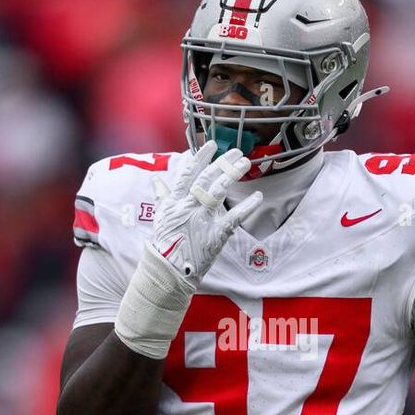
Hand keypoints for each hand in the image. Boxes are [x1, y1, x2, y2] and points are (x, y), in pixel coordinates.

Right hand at [150, 140, 263, 284]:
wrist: (168, 271)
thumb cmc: (166, 243)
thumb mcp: (161, 216)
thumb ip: (162, 196)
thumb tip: (156, 179)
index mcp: (176, 201)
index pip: (188, 174)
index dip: (200, 158)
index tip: (211, 144)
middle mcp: (188, 207)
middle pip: (206, 179)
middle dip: (222, 163)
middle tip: (237, 151)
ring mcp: (201, 220)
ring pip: (218, 192)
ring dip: (232, 176)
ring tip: (246, 164)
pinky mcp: (214, 235)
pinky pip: (233, 218)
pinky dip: (247, 207)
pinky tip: (258, 196)